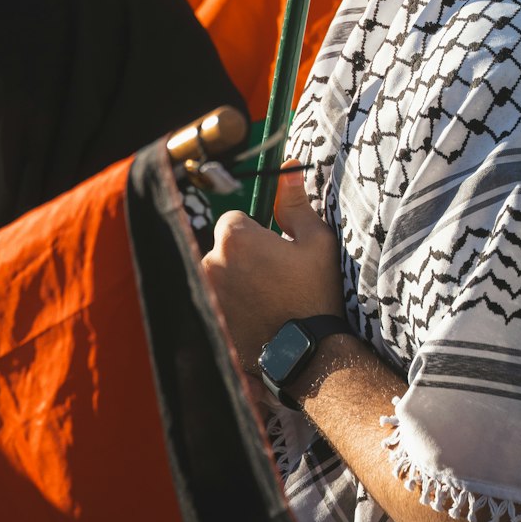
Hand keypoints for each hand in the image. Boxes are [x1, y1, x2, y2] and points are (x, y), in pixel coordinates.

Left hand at [202, 161, 344, 371]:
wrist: (308, 354)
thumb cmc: (315, 293)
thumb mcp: (315, 242)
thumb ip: (294, 203)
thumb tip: (287, 167)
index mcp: (235, 238)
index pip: (233, 220)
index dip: (256, 234)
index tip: (275, 252)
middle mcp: (210, 263)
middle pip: (220, 248)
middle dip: (241, 258)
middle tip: (272, 279)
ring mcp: (204, 295)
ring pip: (215, 275)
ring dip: (232, 282)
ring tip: (263, 301)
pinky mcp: (205, 321)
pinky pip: (212, 302)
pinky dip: (226, 307)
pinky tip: (251, 320)